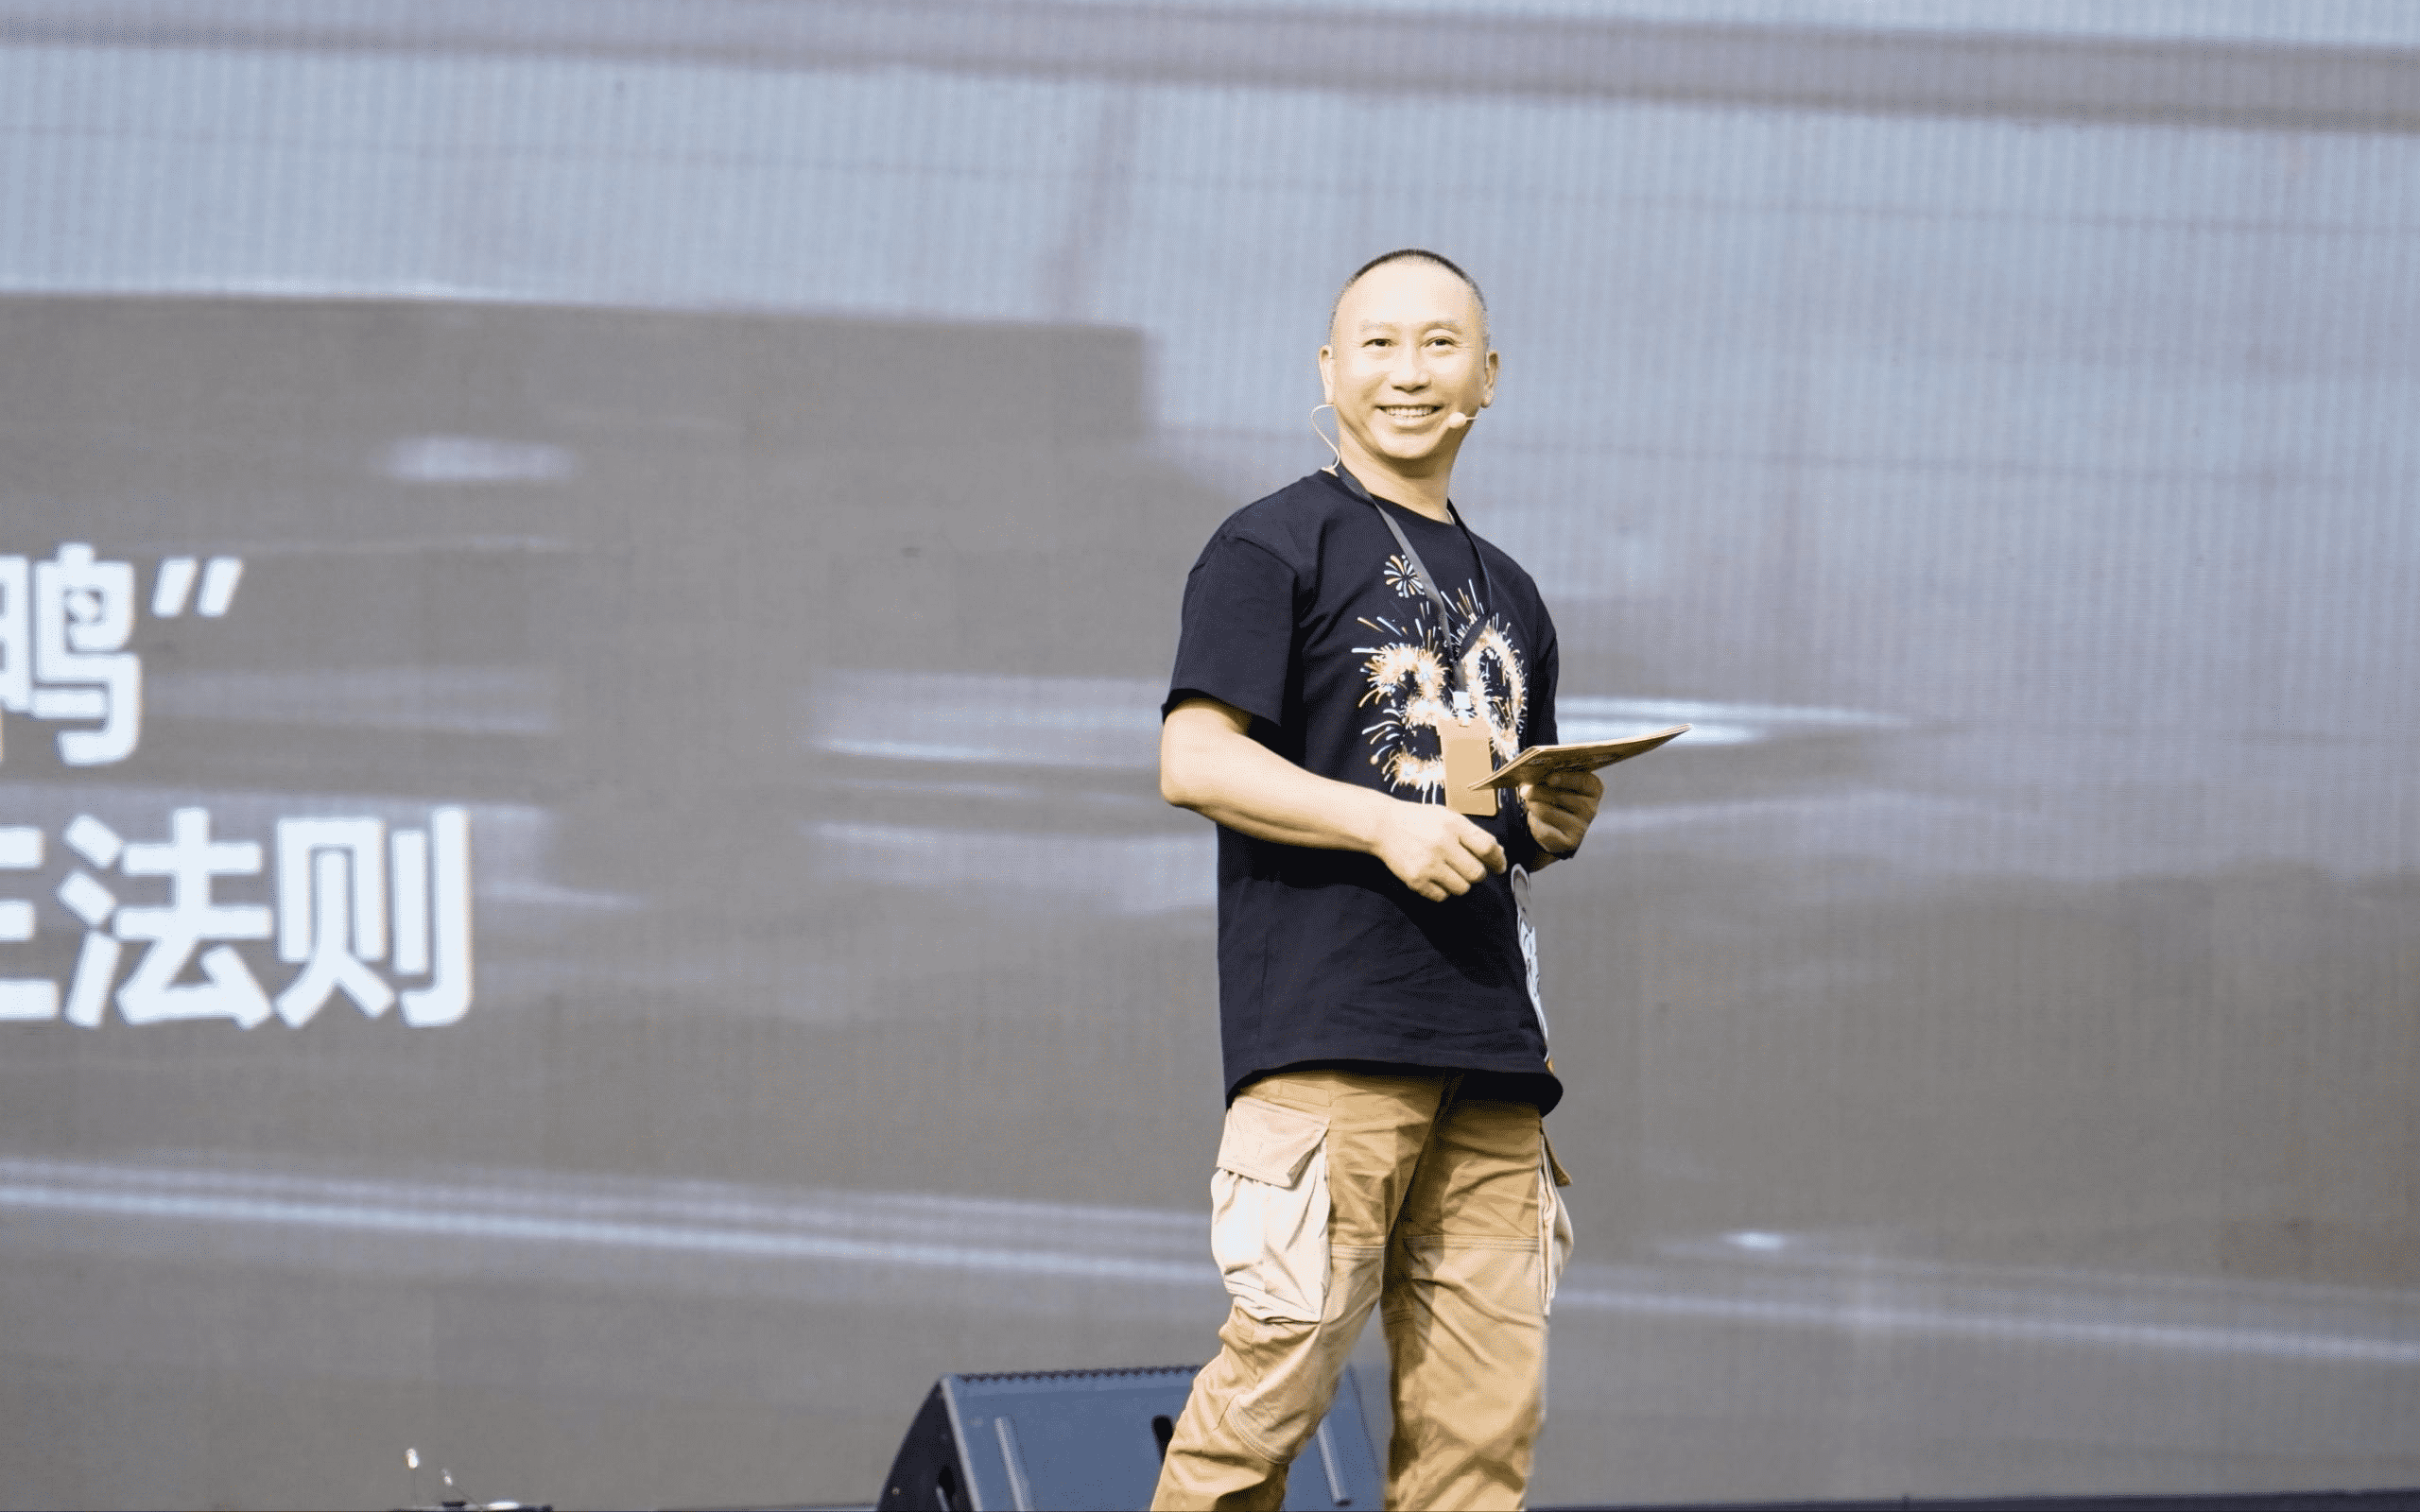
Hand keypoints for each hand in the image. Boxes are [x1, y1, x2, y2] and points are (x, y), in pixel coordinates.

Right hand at [1371, 799, 1506, 901]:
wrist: (1383, 825)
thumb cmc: (1420, 820)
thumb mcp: (1447, 817)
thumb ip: (1472, 834)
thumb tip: (1498, 853)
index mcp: (1453, 825)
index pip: (1487, 848)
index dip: (1498, 860)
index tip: (1499, 866)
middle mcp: (1442, 844)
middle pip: (1477, 873)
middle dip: (1477, 873)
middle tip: (1467, 867)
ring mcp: (1428, 864)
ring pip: (1462, 888)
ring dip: (1460, 883)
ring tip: (1449, 871)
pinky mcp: (1416, 880)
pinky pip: (1443, 896)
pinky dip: (1443, 890)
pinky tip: (1435, 877)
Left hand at [1519, 769, 1602, 858]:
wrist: (1559, 829)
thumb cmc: (1559, 799)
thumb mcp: (1560, 785)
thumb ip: (1550, 778)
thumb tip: (1530, 779)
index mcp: (1593, 789)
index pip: (1584, 782)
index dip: (1567, 779)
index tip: (1549, 778)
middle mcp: (1591, 808)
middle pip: (1560, 797)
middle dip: (1538, 791)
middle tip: (1525, 789)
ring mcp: (1581, 827)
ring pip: (1547, 812)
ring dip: (1533, 805)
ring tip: (1528, 801)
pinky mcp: (1569, 842)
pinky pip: (1543, 829)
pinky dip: (1534, 821)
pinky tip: (1534, 817)